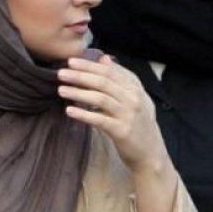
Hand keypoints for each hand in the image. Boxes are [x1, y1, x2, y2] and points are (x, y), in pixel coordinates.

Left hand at [58, 55, 167, 172]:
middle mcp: (134, 98)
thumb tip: (104, 58)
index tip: (71, 61)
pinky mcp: (122, 131)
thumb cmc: (138, 124)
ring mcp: (128, 114)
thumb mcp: (134, 98)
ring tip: (61, 90)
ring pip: (100, 98)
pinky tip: (69, 111)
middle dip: (80, 76)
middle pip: (104, 82)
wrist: (151, 153)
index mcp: (136, 88)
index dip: (90, 65)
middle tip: (61, 73)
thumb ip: (120, 79)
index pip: (110, 71)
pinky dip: (84, 114)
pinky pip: (100, 120)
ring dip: (79, 93)